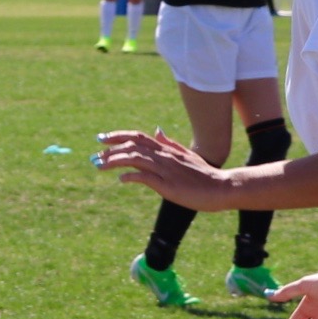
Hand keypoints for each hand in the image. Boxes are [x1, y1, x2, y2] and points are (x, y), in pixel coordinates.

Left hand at [94, 128, 231, 210]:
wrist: (222, 187)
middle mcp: (164, 156)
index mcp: (167, 149)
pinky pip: (146, 177)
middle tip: (94, 156)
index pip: (138, 137)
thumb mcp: (186, 154)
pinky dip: (131, 176)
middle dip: (110, 150)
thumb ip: (170, 143)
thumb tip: (157, 131)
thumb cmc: (204, 174)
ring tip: (100, 166)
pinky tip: (121, 179)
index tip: (102, 138)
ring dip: (115, 161)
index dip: (118, 136)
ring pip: (136, 159)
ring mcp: (166, 170)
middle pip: (133, 146)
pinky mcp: (169, 186)